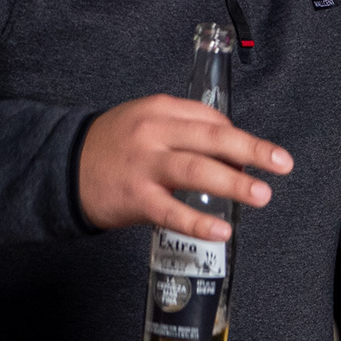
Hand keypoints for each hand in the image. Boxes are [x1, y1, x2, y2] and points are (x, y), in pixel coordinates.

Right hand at [77, 94, 292, 240]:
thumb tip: (232, 151)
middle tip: (282, 163)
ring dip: (233, 182)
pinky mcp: (134, 198)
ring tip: (262, 194)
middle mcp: (154, 133)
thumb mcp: (146, 123)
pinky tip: (221, 230)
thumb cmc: (112, 147)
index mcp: (161, 110)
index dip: (237, 137)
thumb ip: (185, 131)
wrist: (58, 167)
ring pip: (196, 171)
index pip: (211, 119)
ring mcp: (144, 165)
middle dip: (252, 150)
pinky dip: (198, 221)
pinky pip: (171, 212)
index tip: (256, 154)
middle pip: (212, 138)